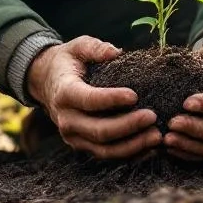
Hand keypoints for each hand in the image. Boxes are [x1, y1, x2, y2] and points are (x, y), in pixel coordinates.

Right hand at [27, 36, 160, 159]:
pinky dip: (129, 154)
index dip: (112, 99)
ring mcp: (73, 136)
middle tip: (152, 117)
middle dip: (128, 126)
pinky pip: (106, 155)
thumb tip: (115, 52)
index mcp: (64, 93)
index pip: (89, 100)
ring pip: (104, 149)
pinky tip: (149, 148)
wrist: (47, 82)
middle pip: (99, 131)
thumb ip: (95, 48)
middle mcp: (66, 119)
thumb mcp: (78, 47)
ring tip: (156, 136)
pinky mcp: (82, 145)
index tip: (135, 95)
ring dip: (132, 145)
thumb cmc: (68, 62)